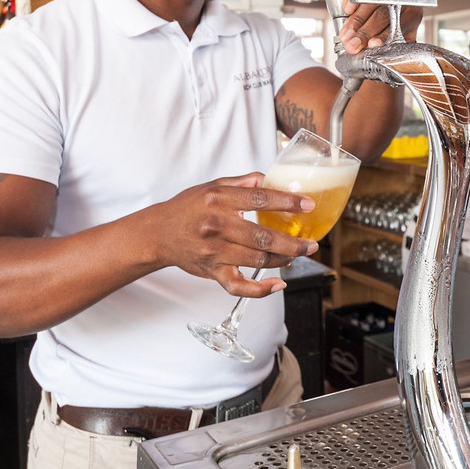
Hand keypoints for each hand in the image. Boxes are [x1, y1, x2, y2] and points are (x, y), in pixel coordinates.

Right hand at [152, 173, 317, 298]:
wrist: (158, 233)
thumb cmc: (187, 208)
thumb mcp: (213, 186)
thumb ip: (242, 183)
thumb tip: (269, 179)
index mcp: (219, 200)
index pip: (260, 199)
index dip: (288, 202)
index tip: (308, 205)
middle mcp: (217, 226)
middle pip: (263, 237)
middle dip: (293, 242)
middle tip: (311, 244)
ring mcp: (214, 251)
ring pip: (257, 259)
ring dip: (283, 260)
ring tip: (298, 254)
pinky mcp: (212, 271)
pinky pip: (238, 286)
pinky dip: (260, 289)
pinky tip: (278, 284)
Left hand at [314, 0, 421, 53]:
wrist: (392, 5)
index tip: (346, 9)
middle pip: (379, 6)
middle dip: (361, 24)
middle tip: (347, 39)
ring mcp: (408, 4)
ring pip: (391, 20)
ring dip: (373, 35)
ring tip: (359, 45)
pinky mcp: (414, 21)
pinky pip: (403, 33)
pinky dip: (389, 41)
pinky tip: (379, 48)